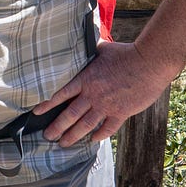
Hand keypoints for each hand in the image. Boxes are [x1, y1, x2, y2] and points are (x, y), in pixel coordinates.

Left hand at [31, 41, 174, 147]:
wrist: (149, 64)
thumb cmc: (126, 53)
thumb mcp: (103, 49)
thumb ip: (90, 51)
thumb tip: (81, 43)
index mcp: (86, 79)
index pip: (61, 94)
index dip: (47, 104)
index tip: (36, 113)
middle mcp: (93, 95)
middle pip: (70, 115)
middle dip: (57, 127)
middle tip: (48, 136)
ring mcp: (107, 106)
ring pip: (85, 125)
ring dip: (73, 136)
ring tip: (64, 143)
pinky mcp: (121, 113)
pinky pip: (107, 128)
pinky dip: (99, 135)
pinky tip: (92, 139)